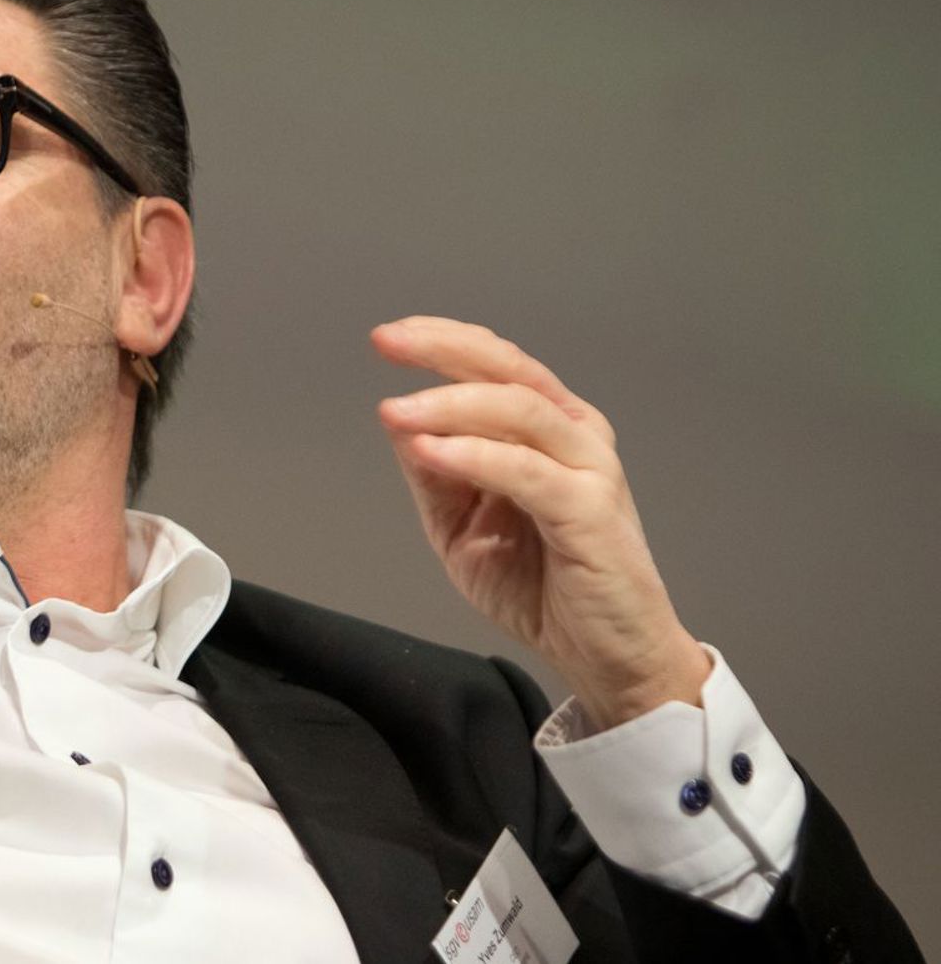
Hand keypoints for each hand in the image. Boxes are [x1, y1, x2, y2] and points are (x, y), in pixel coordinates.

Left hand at [372, 316, 709, 726]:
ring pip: (518, 410)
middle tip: (387, 342)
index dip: (441, 342)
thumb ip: (436, 477)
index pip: (493, 364)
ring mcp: (587, 469)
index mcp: (546, 429)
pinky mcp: (589, 511)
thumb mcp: (463, 527)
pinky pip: (526, 471)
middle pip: (507, 368)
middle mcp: (573, 435)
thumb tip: (399, 421)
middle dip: (443, 348)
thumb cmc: (545, 587)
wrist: (605, 655)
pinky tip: (433, 452)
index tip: (389, 337)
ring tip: (397, 410)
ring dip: (450, 405)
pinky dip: (476, 456)